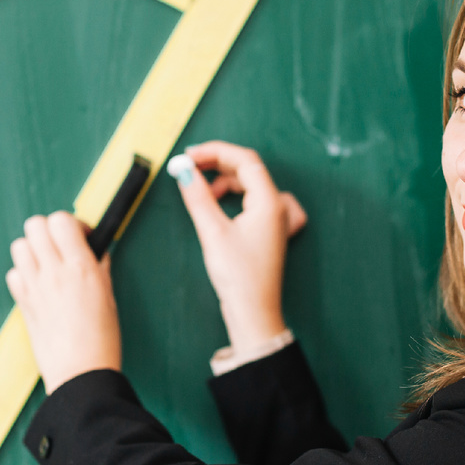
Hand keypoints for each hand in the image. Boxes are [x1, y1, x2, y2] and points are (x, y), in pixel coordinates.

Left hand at [6, 212, 121, 393]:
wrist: (80, 374)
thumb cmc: (102, 341)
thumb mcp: (109, 296)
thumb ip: (99, 268)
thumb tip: (94, 252)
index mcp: (81, 267)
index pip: (62, 220)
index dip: (72, 223)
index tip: (81, 236)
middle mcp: (53, 272)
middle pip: (35, 225)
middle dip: (49, 230)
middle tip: (62, 246)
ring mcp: (34, 288)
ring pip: (19, 245)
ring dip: (33, 248)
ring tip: (48, 264)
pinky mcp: (23, 304)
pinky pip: (13, 274)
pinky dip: (23, 274)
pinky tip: (38, 285)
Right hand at [173, 142, 306, 351]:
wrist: (254, 312)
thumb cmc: (239, 277)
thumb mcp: (213, 232)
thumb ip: (199, 197)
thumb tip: (186, 171)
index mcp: (270, 202)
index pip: (245, 160)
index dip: (215, 152)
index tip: (190, 156)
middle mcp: (278, 207)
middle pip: (249, 169)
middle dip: (218, 164)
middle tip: (190, 167)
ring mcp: (277, 219)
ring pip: (252, 184)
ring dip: (226, 180)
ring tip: (202, 189)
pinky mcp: (270, 231)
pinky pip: (256, 200)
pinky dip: (237, 195)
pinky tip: (222, 204)